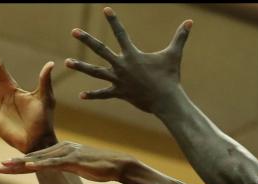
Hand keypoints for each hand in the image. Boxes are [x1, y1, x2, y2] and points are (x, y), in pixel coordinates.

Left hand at [0, 141, 135, 181]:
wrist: (118, 164)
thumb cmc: (101, 167)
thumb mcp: (80, 167)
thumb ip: (67, 167)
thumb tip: (60, 174)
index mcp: (61, 150)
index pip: (36, 158)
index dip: (19, 164)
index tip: (4, 168)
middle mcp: (61, 149)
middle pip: (33, 157)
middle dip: (14, 163)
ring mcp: (66, 153)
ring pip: (39, 159)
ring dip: (21, 163)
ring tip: (6, 167)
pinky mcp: (73, 159)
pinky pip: (52, 163)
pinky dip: (39, 165)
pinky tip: (27, 167)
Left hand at [68, 7, 191, 112]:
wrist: (167, 101)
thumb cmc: (170, 77)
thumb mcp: (174, 55)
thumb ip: (180, 37)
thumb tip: (190, 22)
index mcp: (132, 55)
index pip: (121, 33)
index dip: (114, 21)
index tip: (106, 9)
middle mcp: (122, 66)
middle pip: (101, 50)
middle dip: (87, 40)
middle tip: (74, 31)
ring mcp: (119, 80)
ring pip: (96, 72)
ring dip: (81, 66)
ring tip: (67, 62)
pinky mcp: (120, 93)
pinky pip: (104, 94)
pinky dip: (93, 95)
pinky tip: (81, 95)